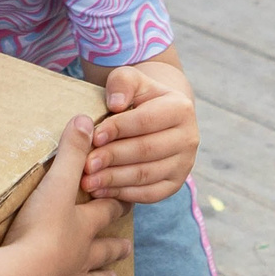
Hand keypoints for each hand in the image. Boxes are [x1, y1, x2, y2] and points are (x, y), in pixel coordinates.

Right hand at [3, 116, 132, 275]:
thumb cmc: (37, 229)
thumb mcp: (55, 183)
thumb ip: (69, 150)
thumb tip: (86, 117)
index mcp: (83, 228)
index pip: (106, 211)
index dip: (117, 203)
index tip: (129, 199)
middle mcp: (80, 259)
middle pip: (103, 251)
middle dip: (115, 248)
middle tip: (127, 249)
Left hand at [88, 57, 197, 202]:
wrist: (157, 118)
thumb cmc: (137, 97)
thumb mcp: (130, 81)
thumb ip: (122, 83)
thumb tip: (116, 104)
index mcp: (181, 109)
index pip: (146, 121)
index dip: (118, 129)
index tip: (93, 136)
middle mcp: (189, 138)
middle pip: (146, 150)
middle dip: (113, 157)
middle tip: (85, 164)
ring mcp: (184, 164)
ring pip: (147, 175)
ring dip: (114, 180)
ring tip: (88, 181)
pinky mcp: (175, 184)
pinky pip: (150, 194)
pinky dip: (124, 195)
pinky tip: (101, 192)